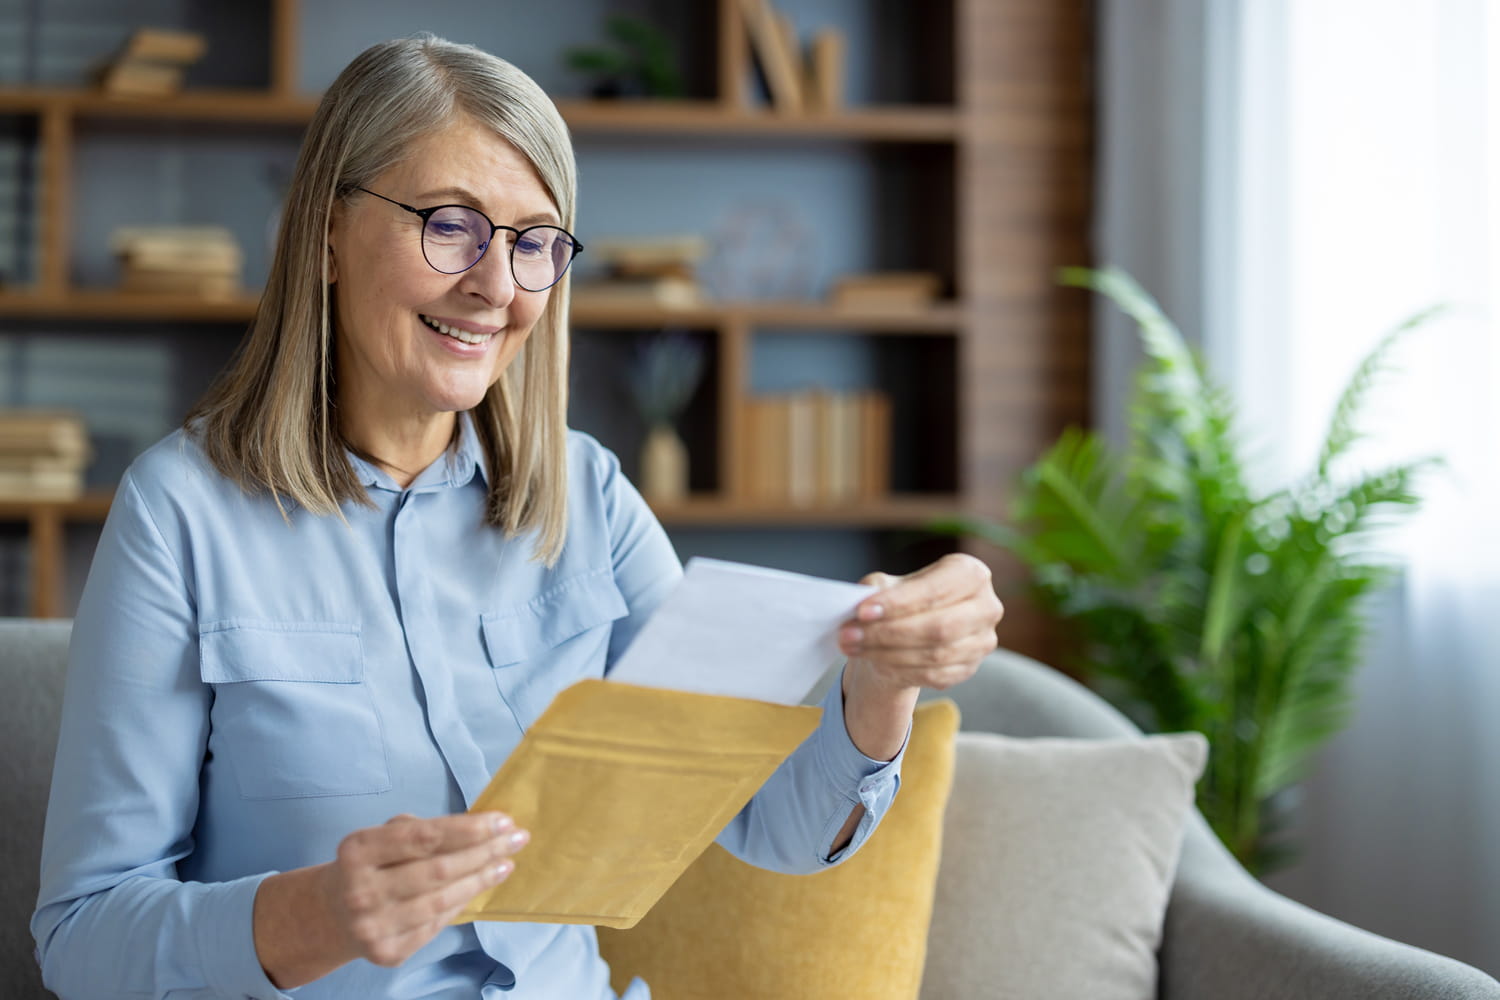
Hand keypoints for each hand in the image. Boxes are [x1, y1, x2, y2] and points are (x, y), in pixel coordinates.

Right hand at [254, 812, 527, 986]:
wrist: (330, 915)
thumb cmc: (369, 865)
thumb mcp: (380, 837)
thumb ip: (422, 831)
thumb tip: (482, 827)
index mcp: (357, 850)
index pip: (423, 837)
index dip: (468, 828)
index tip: (502, 820)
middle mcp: (361, 891)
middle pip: (438, 870)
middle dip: (484, 852)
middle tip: (516, 839)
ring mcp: (373, 927)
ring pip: (442, 901)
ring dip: (481, 880)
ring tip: (505, 863)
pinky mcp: (387, 953)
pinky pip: (436, 924)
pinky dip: (461, 903)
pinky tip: (479, 886)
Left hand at [839, 553, 1002, 696]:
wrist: (910, 631)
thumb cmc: (901, 600)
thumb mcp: (888, 584)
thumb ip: (877, 589)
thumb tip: (858, 604)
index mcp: (970, 573)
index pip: (936, 589)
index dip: (899, 602)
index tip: (862, 611)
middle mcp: (986, 606)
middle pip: (938, 626)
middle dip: (889, 632)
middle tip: (849, 634)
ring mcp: (982, 641)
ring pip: (934, 654)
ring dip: (887, 653)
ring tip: (851, 646)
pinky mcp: (969, 668)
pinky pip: (933, 675)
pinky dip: (899, 669)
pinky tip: (872, 660)